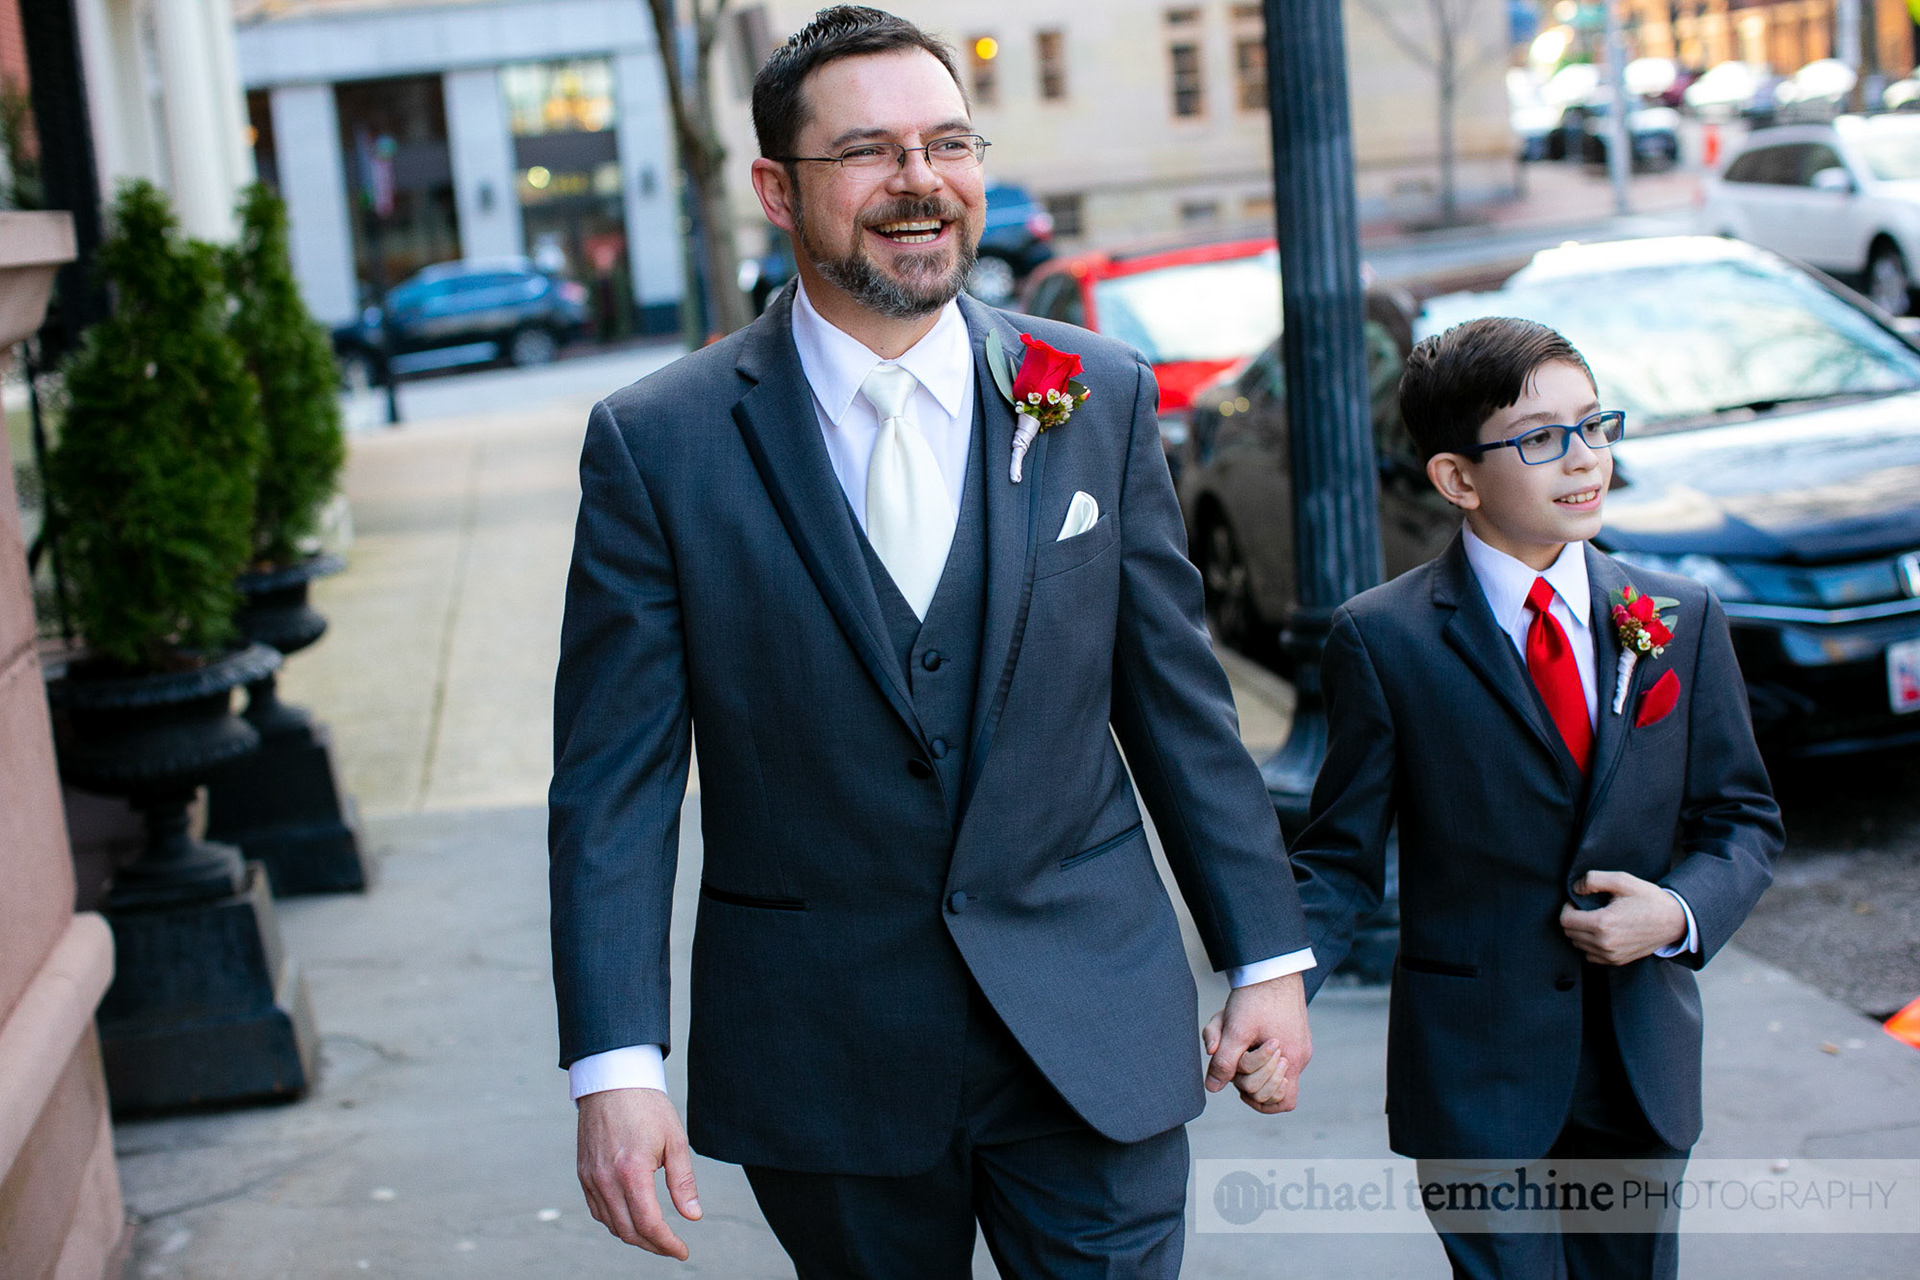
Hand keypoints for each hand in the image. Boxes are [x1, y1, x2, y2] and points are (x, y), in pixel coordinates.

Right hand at [577, 1087, 701, 1257]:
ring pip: (611, 1224)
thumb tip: (693, 1216)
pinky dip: (615, 1222)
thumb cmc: (647, 1106)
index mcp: (632, 1172)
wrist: (612, 1081)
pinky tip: (631, 1218)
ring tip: (656, 1235)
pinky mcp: (583, 1174)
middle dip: (653, 1245)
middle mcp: (606, 1180)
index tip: (682, 1251)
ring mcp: (591, 1178)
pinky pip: (598, 1210)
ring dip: (634, 1236)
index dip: (667, 1244)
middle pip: (628, 1231)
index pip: (649, 1225)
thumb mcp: (675, 1141)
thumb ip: (683, 1182)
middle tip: (672, 1247)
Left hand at [1202, 972, 1310, 1113]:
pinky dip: (1255, 1050)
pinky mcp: (1293, 1034)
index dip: (1259, 1100)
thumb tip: (1212, 1088)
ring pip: (1269, 1069)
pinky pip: (1273, 1055)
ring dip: (1247, 1060)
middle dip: (1247, 1075)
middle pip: (1272, 1088)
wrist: (1271, 964)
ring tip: (1236, 1039)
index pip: (1283, 1102)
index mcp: (1292, 1058)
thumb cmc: (1255, 996)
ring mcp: (1298, 1045)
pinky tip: (1242, 1035)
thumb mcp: (1234, 1029)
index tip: (1240, 1081)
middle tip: (1235, 1053)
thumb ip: (1224, 1061)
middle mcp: (1299, 1056)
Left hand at [1559, 870, 1686, 965]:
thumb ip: (1594, 880)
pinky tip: (1601, 932)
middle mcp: (1605, 943)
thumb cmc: (1648, 899)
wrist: (1674, 921)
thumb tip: (1575, 888)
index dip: (1567, 907)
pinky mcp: (1617, 961)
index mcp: (1603, 923)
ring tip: (1595, 919)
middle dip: (1573, 918)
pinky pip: (1590, 956)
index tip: (1578, 901)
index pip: (1565, 920)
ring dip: (1580, 932)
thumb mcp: (1622, 880)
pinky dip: (1589, 945)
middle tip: (1587, 908)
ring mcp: (1611, 955)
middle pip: (1569, 933)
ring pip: (1578, 944)